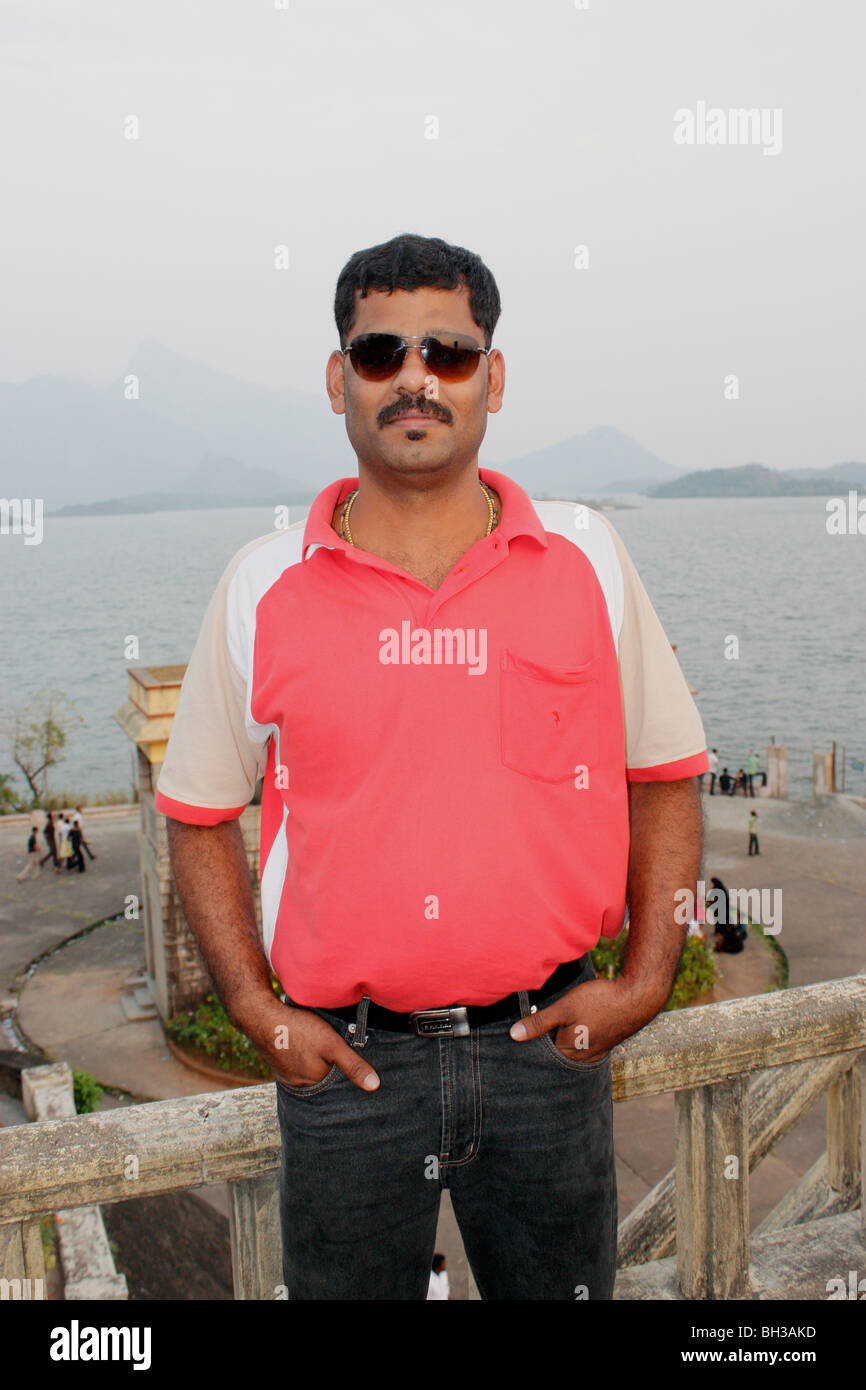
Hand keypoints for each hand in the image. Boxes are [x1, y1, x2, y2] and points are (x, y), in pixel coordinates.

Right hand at [236, 990, 379, 1091]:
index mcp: (313, 1082)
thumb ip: (353, 1064)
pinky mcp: (278, 1062)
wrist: (260, 1015)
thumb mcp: (332, 1044)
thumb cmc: (298, 1028)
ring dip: (316, 1059)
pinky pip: (297, 1063)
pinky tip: (304, 1043)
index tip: (350, 1054)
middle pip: (324, 1076)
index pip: (338, 1081)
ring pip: (310, 1069)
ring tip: (318, 1043)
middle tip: (333, 1046)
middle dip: (331, 1064)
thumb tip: (375, 1086)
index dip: (346, 1068)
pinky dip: (303, 1055)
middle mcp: (299, 1083)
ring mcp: (286, 1074)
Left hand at [509, 976, 663, 1061]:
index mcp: (569, 1051)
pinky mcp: (604, 1043)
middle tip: (543, 1022)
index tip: (526, 1026)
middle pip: (556, 1051)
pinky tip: (578, 1023)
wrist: (637, 997)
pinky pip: (584, 1044)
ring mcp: (595, 1051)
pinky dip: (577, 1036)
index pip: (542, 1051)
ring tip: (562, 1020)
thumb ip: (540, 1022)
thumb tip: (514, 1035)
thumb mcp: (565, 1008)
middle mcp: (582, 1057)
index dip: (533, 1038)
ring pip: (570, 1047)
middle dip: (547, 1039)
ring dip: (563, 1036)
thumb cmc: (600, 1001)